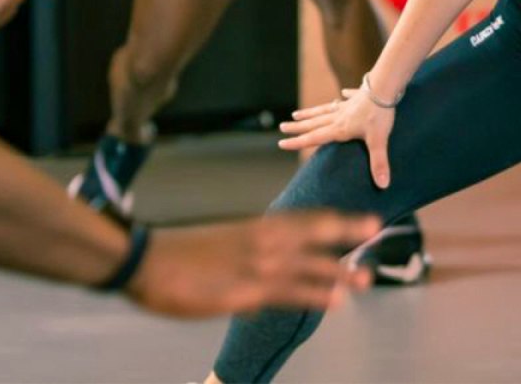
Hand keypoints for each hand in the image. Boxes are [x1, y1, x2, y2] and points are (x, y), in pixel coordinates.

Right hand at [126, 211, 380, 317]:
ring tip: (366, 277)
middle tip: (376, 228)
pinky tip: (335, 301)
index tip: (362, 219)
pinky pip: (288, 293)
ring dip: (339, 271)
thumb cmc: (176, 255)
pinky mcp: (245, 291)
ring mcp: (255, 266)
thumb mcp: (217, 248)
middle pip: (313, 233)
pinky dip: (314, 295)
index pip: (303, 219)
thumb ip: (244, 260)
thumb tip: (259, 290)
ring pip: (308, 266)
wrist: (144, 260)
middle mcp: (260, 241)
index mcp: (254, 228)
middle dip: (346, 232)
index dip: (335, 220)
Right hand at [278, 88, 396, 188]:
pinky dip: (342, 98)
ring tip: (296, 114)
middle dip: (297, 127)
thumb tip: (382, 185)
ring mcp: (347, 106)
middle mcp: (339, 117)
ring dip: (310, 113)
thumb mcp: (379, 141)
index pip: (314, 137)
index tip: (281, 143)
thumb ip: (378, 163)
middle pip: (313, 123)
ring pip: (323, 110)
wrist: (385, 88)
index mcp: (340, 129)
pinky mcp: (357, 97)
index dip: (297, 142)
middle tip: (282, 127)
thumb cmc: (380, 115)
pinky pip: (347, 98)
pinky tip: (341, 94)